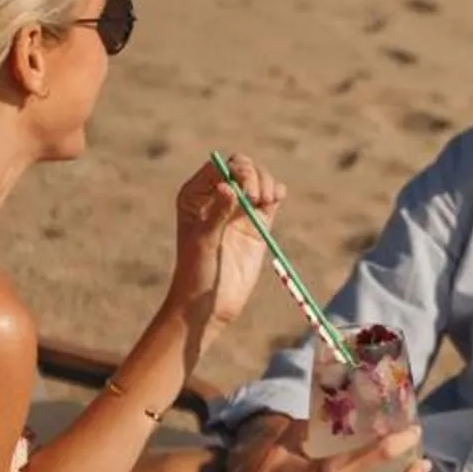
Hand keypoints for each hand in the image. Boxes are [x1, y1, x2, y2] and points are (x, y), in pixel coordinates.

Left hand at [172, 153, 282, 330]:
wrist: (209, 304)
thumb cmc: (196, 272)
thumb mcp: (204, 241)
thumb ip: (217, 213)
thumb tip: (228, 187)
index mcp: (196, 195)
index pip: (219, 167)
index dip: (235, 170)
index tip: (245, 191)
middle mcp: (217, 197)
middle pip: (241, 168)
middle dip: (254, 175)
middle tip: (256, 197)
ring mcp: (238, 210)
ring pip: (258, 180)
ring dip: (266, 183)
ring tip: (267, 200)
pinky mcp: (257, 224)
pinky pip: (270, 199)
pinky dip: (276, 193)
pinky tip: (276, 197)